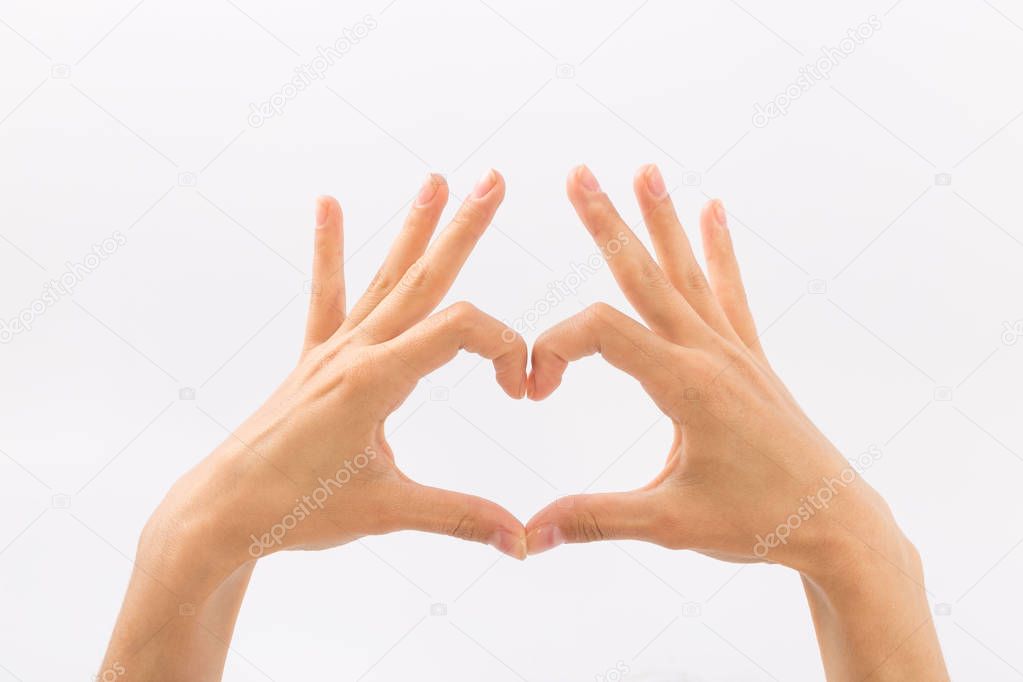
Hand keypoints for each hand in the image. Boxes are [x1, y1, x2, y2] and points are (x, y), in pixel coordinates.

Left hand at [150, 169, 527, 583]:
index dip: (505, 348)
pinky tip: (327, 205)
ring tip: (434, 180)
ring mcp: (333, 351)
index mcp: (377, 380)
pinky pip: (327, 297)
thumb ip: (460, 518)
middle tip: (494, 179)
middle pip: (424, 278)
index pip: (462, 330)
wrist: (223, 513)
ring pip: (385, 279)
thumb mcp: (388, 511)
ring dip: (414, 229)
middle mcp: (356, 351)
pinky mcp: (315, 362)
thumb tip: (524, 540)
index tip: (522, 389)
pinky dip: (330, 252)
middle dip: (464, 228)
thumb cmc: (298, 510)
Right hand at [524, 164, 895, 571]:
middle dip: (607, 223)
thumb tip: (529, 534)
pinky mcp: (749, 360)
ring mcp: (734, 352)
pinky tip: (714, 212)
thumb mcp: (671, 523)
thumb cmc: (759, 523)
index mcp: (687, 386)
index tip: (533, 390)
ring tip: (645, 170)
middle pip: (646, 275)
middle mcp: (711, 355)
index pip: (603, 333)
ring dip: (661, 220)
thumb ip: (597, 519)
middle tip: (578, 174)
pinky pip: (730, 294)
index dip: (555, 348)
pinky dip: (719, 251)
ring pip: (688, 273)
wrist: (836, 524)